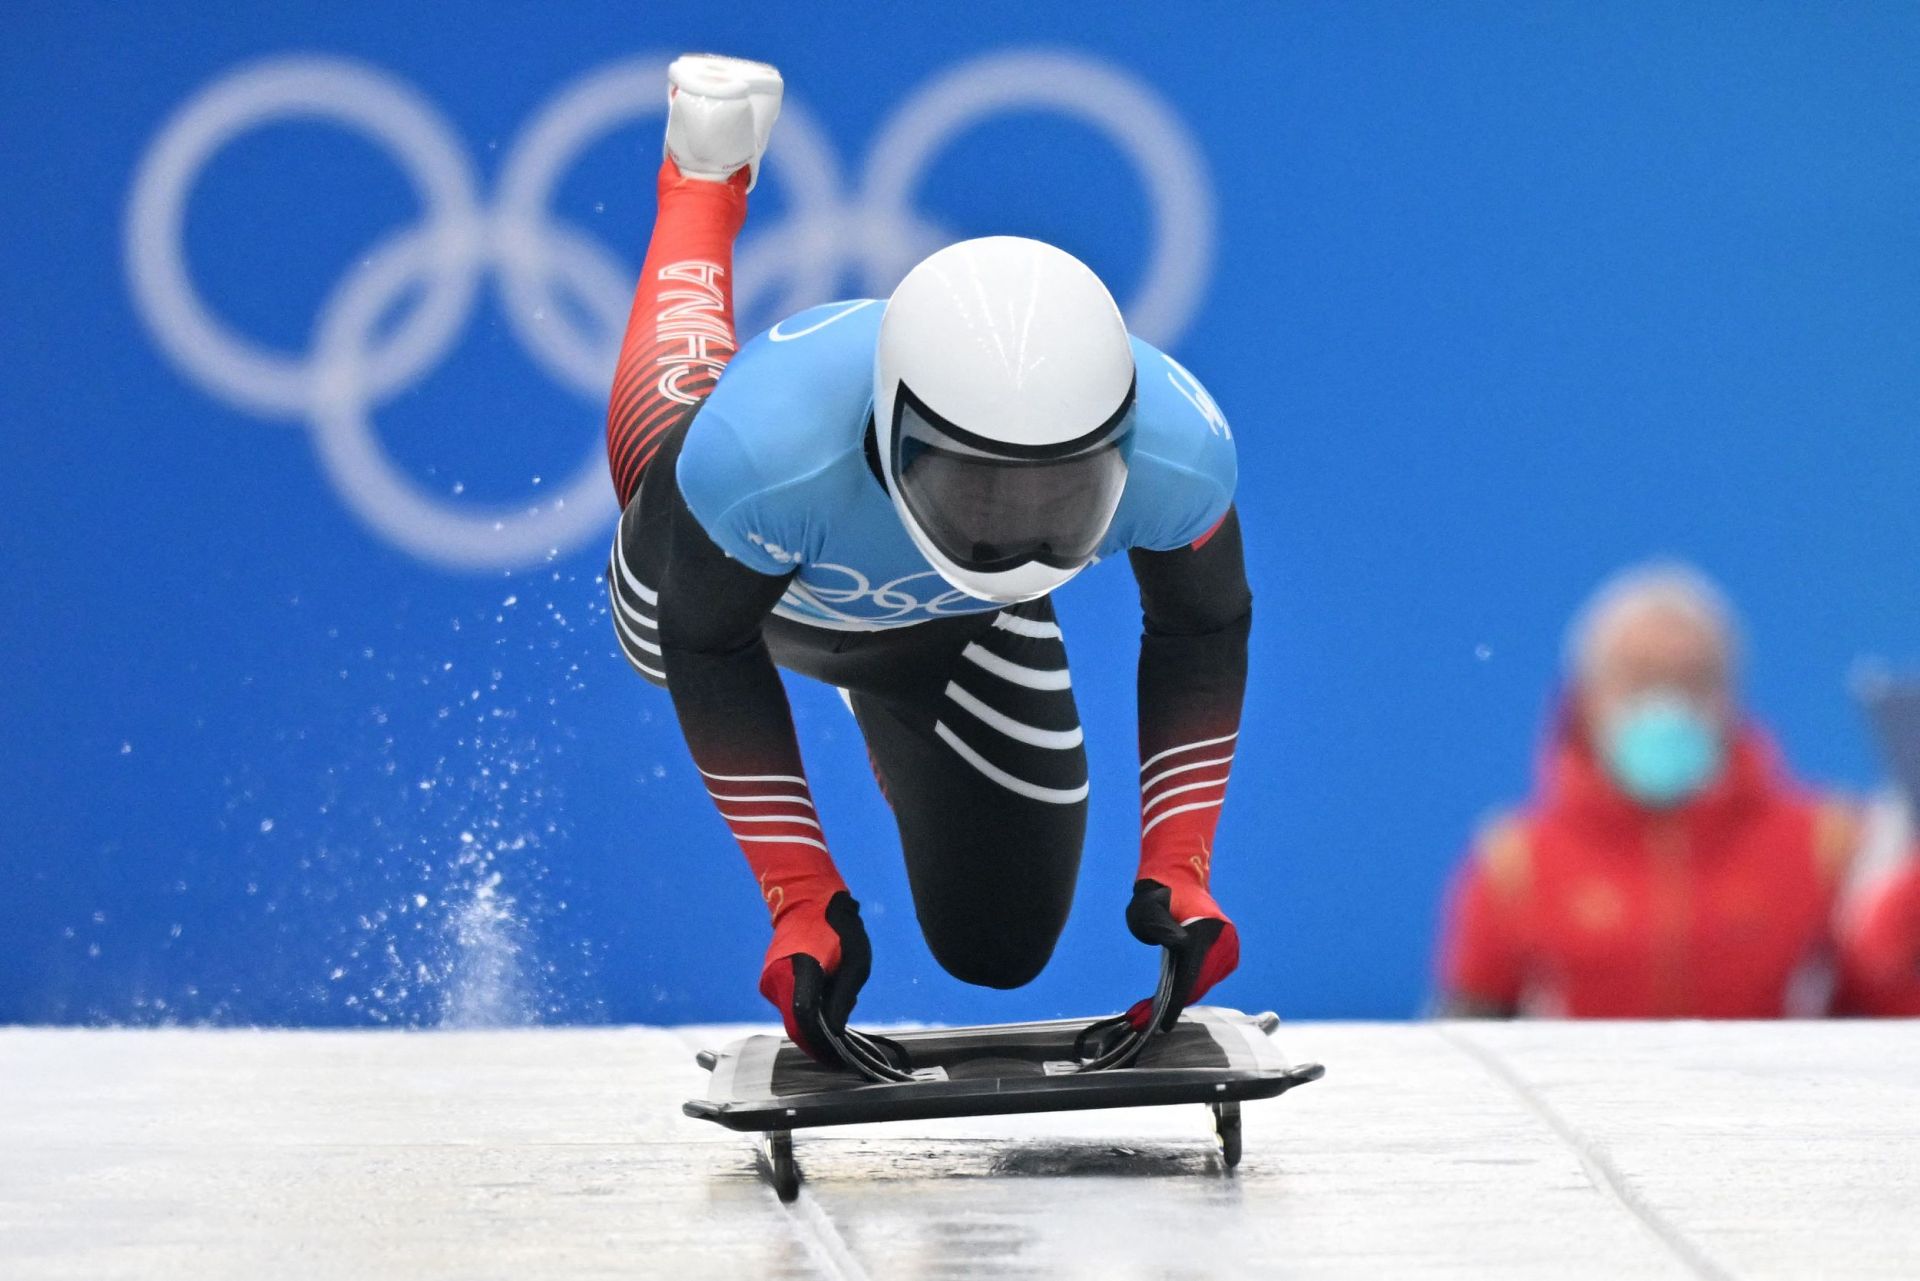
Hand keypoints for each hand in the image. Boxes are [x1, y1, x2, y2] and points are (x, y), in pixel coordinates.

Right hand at [758, 890, 871, 1061]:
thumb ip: (844, 998)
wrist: (808, 900)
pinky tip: (825, 997)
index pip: (805, 1021)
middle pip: (797, 1025)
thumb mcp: (856, 962)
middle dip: (819, 1041)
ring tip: (838, 1005)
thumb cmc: (839, 928)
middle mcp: (778, 979)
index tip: (837, 1061)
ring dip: (814, 1024)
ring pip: (793, 1018)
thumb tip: (836, 1032)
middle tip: (842, 1051)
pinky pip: (789, 1006)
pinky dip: (807, 1011)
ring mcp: (770, 981)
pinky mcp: (769, 982)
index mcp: (800, 971)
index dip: (820, 1046)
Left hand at [1123, 878, 1239, 1030]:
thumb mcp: (1146, 909)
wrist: (1178, 880)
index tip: (1163, 1025)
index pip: (1190, 977)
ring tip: (1155, 1009)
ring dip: (1184, 996)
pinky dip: (1195, 986)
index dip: (1176, 1004)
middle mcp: (1221, 941)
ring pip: (1206, 983)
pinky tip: (1176, 992)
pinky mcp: (1230, 951)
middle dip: (1175, 1004)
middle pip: (1199, 985)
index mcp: (1202, 932)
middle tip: (1144, 1019)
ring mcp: (1229, 946)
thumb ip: (1159, 927)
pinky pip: (1211, 977)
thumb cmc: (1156, 897)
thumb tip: (1180, 945)